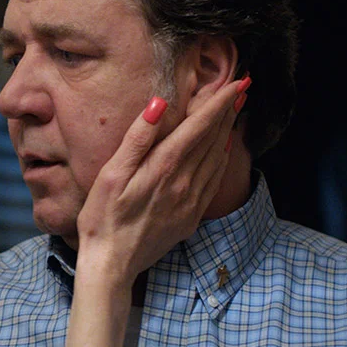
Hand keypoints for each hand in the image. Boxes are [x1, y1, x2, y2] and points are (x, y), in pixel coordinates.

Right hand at [74, 76, 248, 288]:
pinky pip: (214, 181)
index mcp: (164, 168)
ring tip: (236, 110)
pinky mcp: (191, 216)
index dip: (219, 102)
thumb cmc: (102, 217)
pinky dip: (222, 159)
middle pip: (214, 139)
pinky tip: (224, 149)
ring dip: (228, 131)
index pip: (200, 126)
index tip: (237, 82)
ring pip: (217, 158)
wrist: (111, 264)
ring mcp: (191, 202)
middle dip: (229, 111)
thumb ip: (137, 138)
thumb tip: (158, 104)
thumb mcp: (111, 174)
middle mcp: (184, 183)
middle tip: (244, 87)